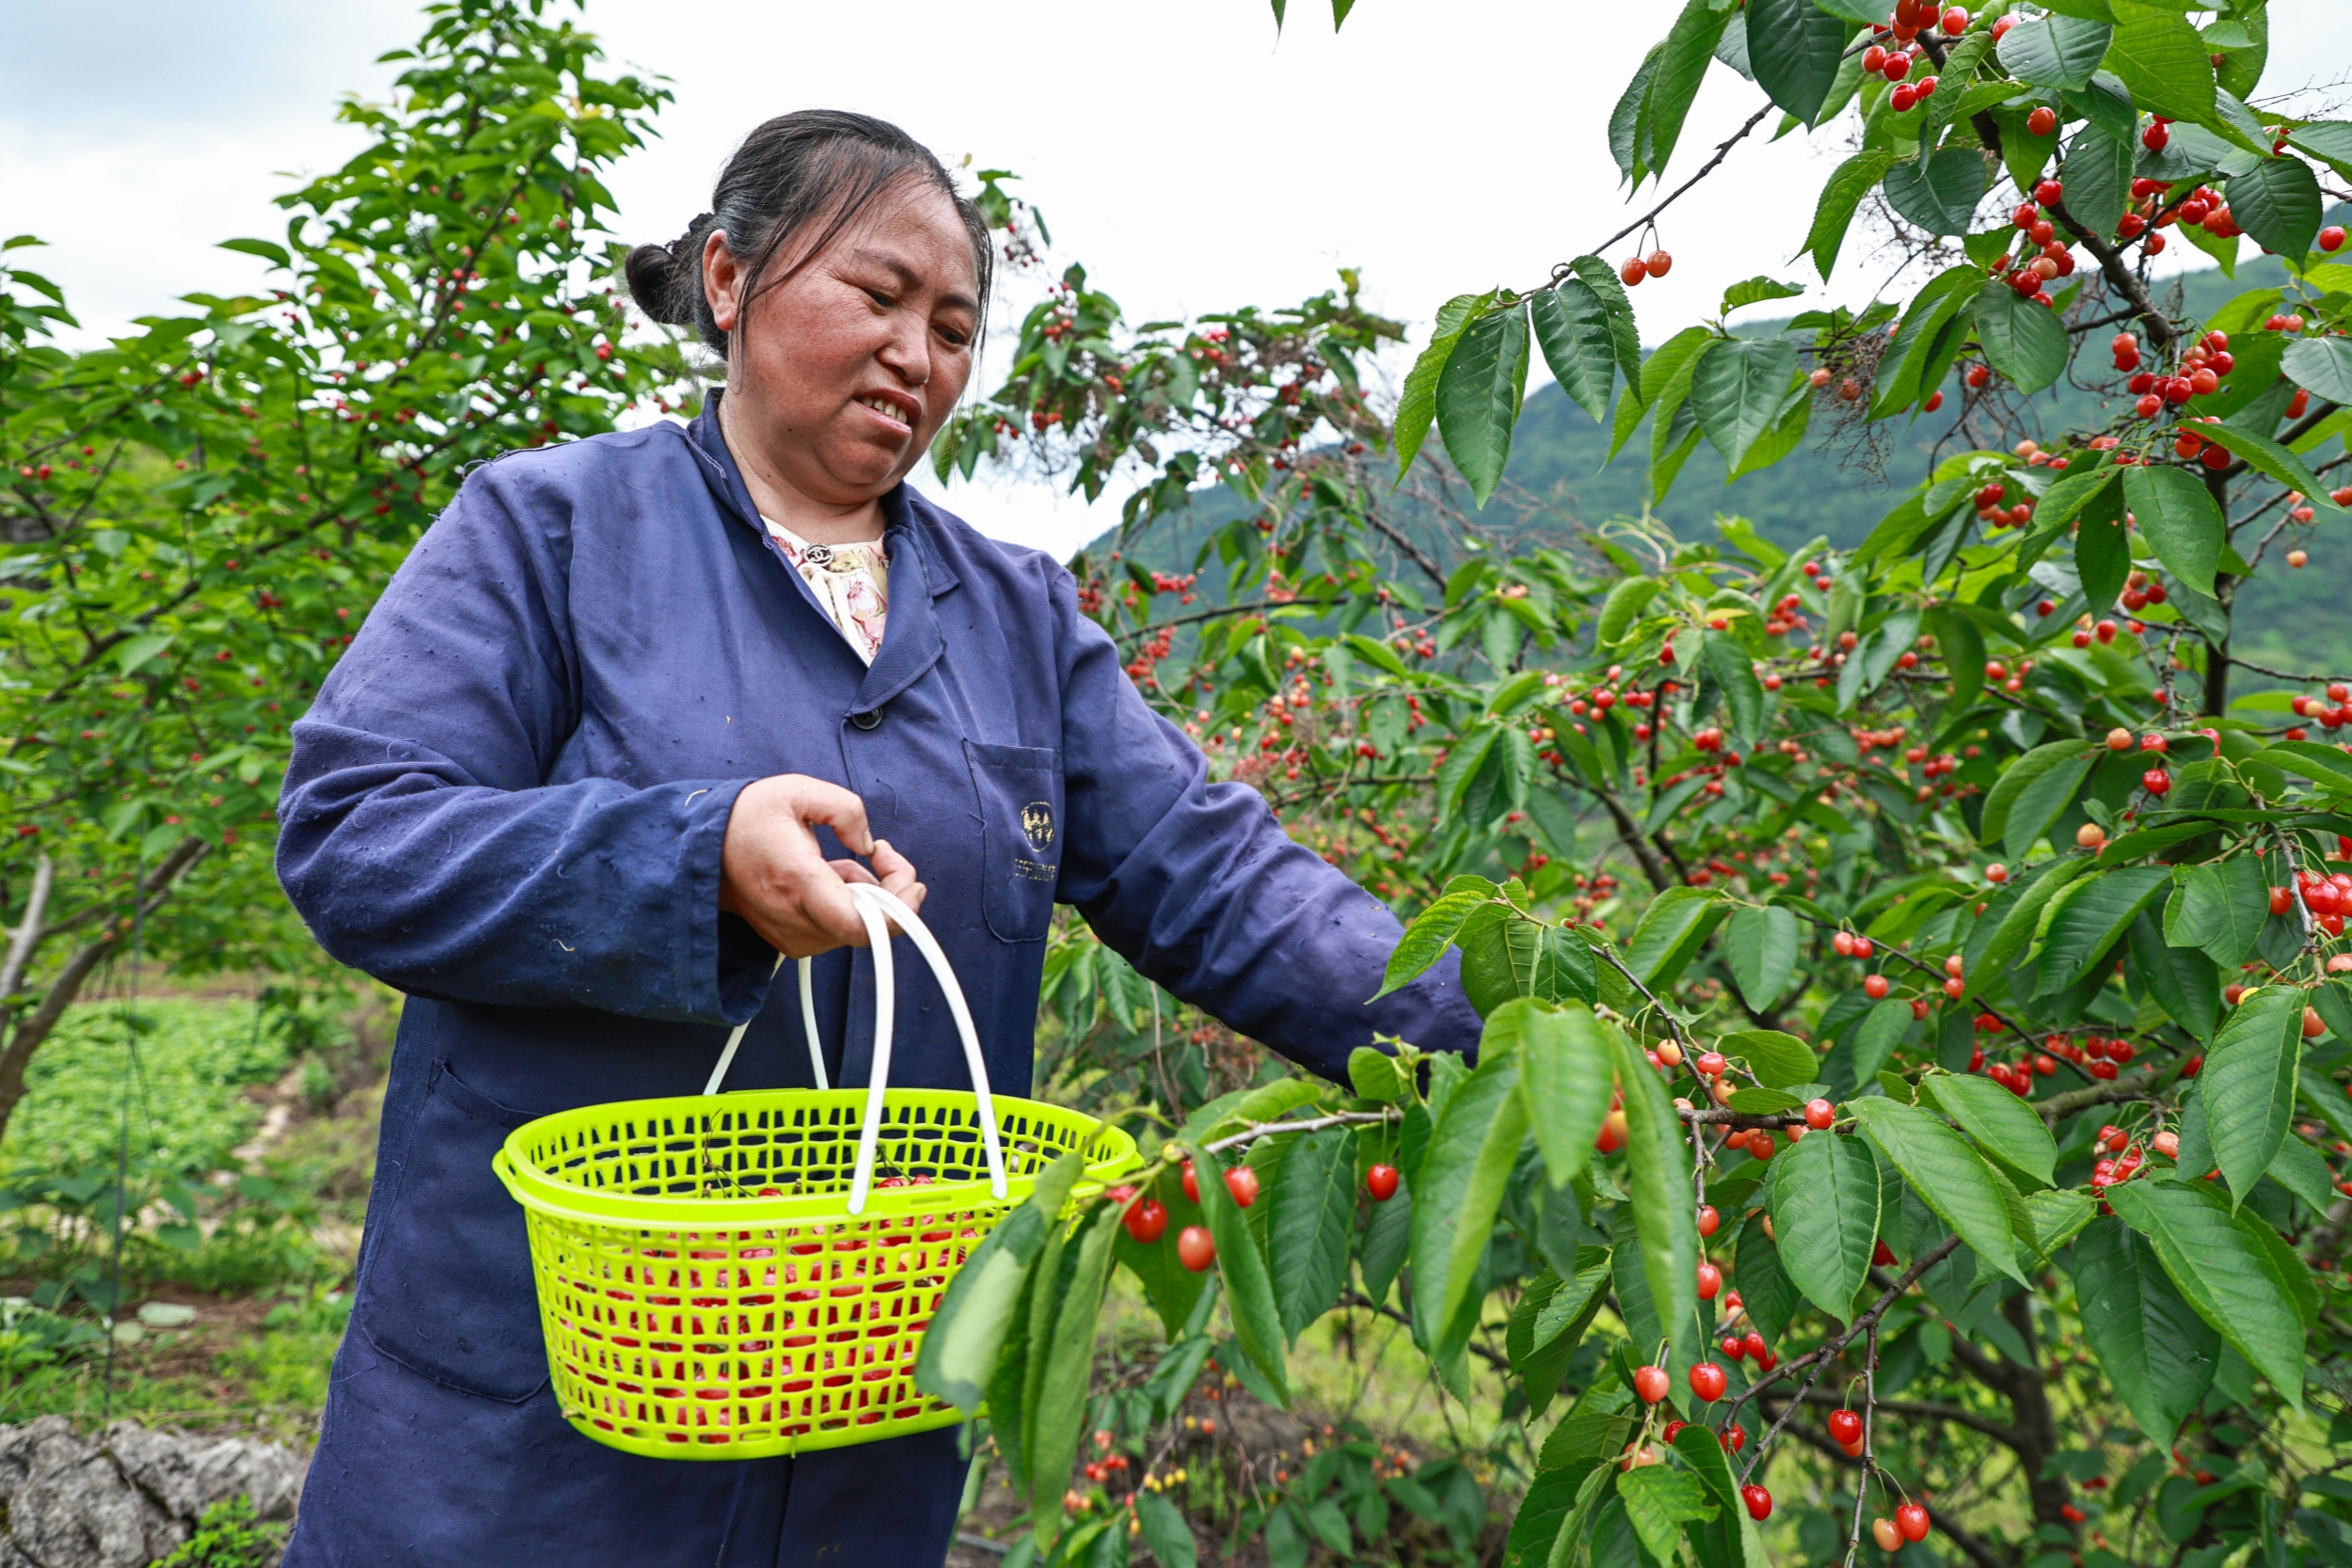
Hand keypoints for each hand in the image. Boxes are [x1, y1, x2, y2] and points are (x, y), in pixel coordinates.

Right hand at [718, 775, 924, 957]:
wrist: (702, 848)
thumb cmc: (746, 818)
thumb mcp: (797, 790)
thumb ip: (846, 809)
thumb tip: (867, 844)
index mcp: (799, 880)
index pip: (860, 924)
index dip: (899, 912)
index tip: (913, 883)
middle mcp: (794, 916)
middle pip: (867, 925)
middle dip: (887, 889)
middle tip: (879, 854)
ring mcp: (789, 934)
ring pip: (853, 927)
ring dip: (863, 894)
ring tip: (840, 861)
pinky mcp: (788, 940)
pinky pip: (834, 930)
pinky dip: (844, 905)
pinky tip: (828, 877)